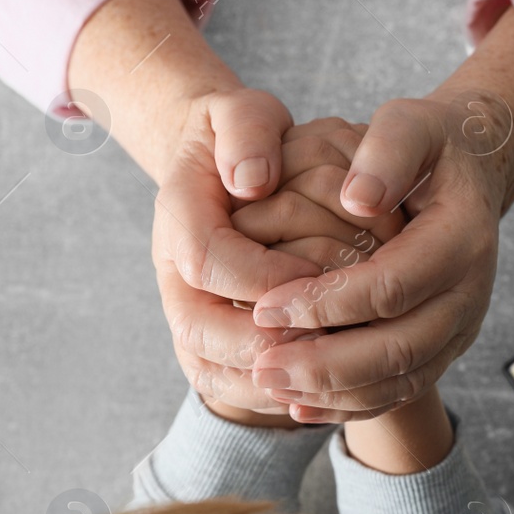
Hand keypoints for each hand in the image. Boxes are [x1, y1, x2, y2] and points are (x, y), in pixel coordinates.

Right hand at [67, 0, 322, 413]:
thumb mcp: (243, 115)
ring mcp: (188, 317)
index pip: (205, 259)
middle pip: (201, 333)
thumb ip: (245, 134)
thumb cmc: (244, 140)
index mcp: (177, 219)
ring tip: (340, 377)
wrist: (222, 173)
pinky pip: (235, 391)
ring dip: (276, 383)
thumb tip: (250, 182)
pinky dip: (281, 399)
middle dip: (270, 343)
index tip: (320, 277)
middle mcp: (173, 277)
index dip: (262, 274)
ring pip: (216, 373)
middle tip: (336, 345)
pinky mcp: (210, 349)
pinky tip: (335, 395)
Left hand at [245, 6, 513, 419]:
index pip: (391, 286)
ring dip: (335, 392)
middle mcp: (470, 293)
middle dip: (326, 364)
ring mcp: (461, 326)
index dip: (327, 301)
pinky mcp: (445, 346)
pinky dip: (353, 405)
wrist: (472, 170)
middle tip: (261, 366)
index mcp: (462, 240)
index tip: (265, 305)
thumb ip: (387, 150)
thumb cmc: (430, 144)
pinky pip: (402, 389)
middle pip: (400, 348)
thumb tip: (357, 200)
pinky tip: (302, 406)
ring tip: (271, 386)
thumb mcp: (411, 123)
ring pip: (402, 379)